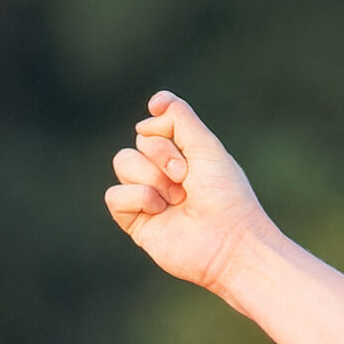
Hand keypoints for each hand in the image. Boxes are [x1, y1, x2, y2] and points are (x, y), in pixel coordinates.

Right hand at [104, 92, 275, 294]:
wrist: (229, 242)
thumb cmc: (226, 197)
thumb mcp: (207, 148)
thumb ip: (182, 120)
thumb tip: (156, 101)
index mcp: (185, 157)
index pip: (154, 125)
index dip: (160, 123)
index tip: (163, 115)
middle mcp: (165, 175)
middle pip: (139, 142)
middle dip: (163, 154)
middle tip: (188, 178)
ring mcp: (148, 197)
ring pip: (122, 162)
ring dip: (153, 177)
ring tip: (178, 199)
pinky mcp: (134, 220)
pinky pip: (113, 195)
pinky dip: (139, 198)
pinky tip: (161, 212)